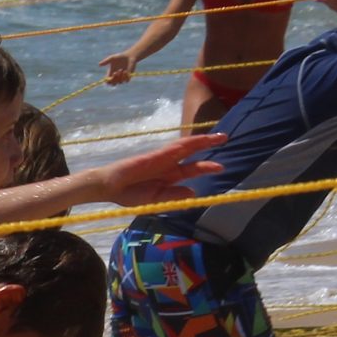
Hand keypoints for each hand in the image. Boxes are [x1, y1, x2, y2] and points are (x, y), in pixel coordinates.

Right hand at [96, 133, 227, 206]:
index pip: (192, 168)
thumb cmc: (130, 195)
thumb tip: (193, 193)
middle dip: (208, 144)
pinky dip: (184, 145)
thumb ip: (174, 196)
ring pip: (185, 146)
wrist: (110, 188)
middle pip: (192, 152)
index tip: (221, 166)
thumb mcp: (156, 199)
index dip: (206, 166)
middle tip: (225, 138)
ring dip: (201, 140)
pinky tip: (196, 142)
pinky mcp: (154, 156)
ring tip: (217, 136)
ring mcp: (162, 158)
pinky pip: (171, 149)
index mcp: (170, 176)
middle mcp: (169, 165)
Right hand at [99, 51, 136, 84]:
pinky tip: (125, 71)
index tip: (109, 78)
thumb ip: (106, 61)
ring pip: (120, 82)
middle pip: (113, 83)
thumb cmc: (120, 57)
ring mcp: (122, 77)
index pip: (108, 81)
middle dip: (114, 79)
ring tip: (121, 69)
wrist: (129, 56)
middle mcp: (116, 77)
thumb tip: (99, 64)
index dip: (108, 81)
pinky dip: (125, 77)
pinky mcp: (128, 77)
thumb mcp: (112, 58)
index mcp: (111, 74)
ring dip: (120, 77)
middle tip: (115, 72)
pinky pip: (126, 81)